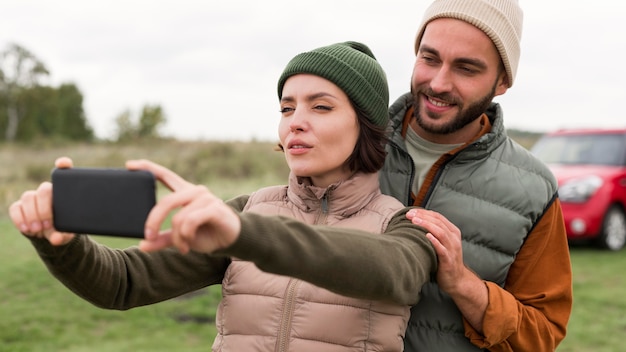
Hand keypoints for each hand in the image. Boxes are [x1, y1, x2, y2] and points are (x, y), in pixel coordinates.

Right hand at [8, 157, 75, 245]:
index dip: (63, 164)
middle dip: (44, 208)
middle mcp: (47, 191)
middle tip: (47, 225)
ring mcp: (32, 197)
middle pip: (43, 189)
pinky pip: (15, 208)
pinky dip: (20, 219)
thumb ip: (64, 235)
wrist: (48, 235)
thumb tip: (57, 239)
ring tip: (38, 230)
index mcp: (63, 192)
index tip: (62, 164)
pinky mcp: (19, 206)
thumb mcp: (67, 234)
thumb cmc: (62, 229)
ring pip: (28, 197)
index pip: (64, 172)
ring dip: (32, 215)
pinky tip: (27, 229)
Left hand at [125, 159, 240, 253]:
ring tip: (183, 247)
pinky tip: (189, 244)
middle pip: (166, 201)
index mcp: (185, 192)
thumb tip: (142, 245)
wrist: (231, 240)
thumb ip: (162, 238)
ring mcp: (206, 198)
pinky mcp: (214, 208)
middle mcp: (195, 191)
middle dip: (154, 221)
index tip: (129, 165)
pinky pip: (191, 221)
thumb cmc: (206, 234)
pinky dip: (186, 236)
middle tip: (148, 236)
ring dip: (177, 237)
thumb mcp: (180, 236)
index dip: (148, 168)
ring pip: (179, 217)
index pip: (164, 175)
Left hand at [406, 208, 465, 294]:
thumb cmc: (445, 260)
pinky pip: (442, 249)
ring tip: (415, 221)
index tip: (411, 211)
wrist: (457, 280)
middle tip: (409, 215)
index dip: (424, 212)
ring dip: (427, 225)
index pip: (438, 217)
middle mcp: (454, 238)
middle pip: (438, 222)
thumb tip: (416, 221)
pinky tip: (426, 236)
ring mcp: (452, 249)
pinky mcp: (448, 260)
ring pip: (441, 232)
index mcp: (453, 232)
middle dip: (423, 216)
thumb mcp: (443, 243)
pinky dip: (434, 241)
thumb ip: (435, 232)